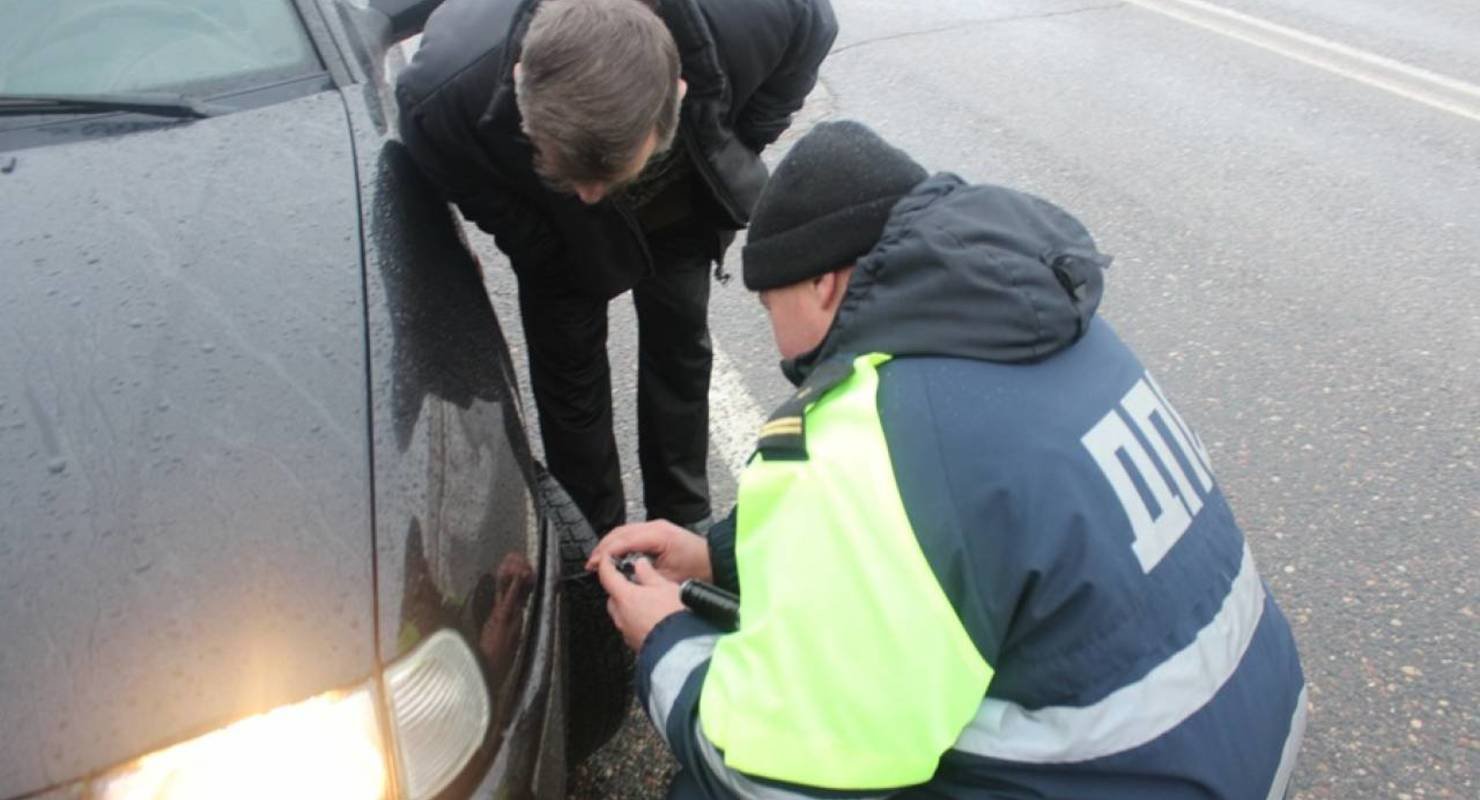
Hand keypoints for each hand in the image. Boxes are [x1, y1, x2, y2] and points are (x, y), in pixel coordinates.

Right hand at [586, 520, 711, 582]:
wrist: (715, 560)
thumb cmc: (697, 568)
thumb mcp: (669, 577)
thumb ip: (644, 576)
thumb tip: (623, 579)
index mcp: (658, 535)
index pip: (624, 540)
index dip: (607, 552)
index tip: (595, 565)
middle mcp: (655, 526)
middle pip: (620, 532)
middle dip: (603, 548)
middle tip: (591, 565)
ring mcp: (655, 526)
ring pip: (624, 531)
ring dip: (609, 545)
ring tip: (598, 561)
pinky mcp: (656, 531)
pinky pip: (632, 534)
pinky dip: (619, 543)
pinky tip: (613, 555)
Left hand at [597, 555, 683, 651]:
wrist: (680, 647)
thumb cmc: (673, 616)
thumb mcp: (664, 586)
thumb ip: (649, 574)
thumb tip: (640, 565)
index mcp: (625, 597)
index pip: (607, 576)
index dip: (605, 564)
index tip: (606, 559)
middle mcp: (621, 615)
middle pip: (613, 597)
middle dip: (620, 588)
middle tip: (634, 582)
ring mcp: (626, 631)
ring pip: (621, 613)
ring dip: (629, 606)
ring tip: (647, 602)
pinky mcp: (634, 643)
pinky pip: (630, 627)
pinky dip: (636, 620)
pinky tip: (650, 619)